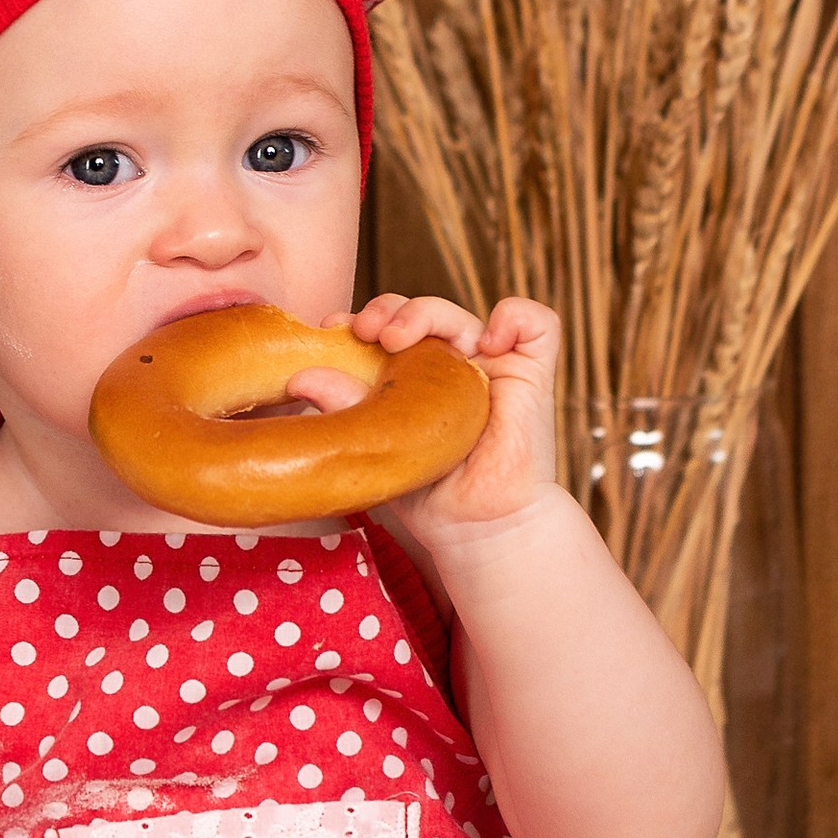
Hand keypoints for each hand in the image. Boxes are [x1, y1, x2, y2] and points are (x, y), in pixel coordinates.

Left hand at [301, 291, 560, 541]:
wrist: (478, 528)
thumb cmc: (428, 491)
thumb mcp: (378, 447)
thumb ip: (347, 408)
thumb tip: (300, 377)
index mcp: (413, 373)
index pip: (387, 325)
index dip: (361, 318)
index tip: (332, 328)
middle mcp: (451, 363)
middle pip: (420, 311)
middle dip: (387, 309)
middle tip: (364, 331)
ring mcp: (492, 364)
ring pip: (463, 313)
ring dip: (424, 311)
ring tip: (397, 335)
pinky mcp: (532, 373)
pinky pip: (537, 324)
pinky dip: (512, 318)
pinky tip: (488, 340)